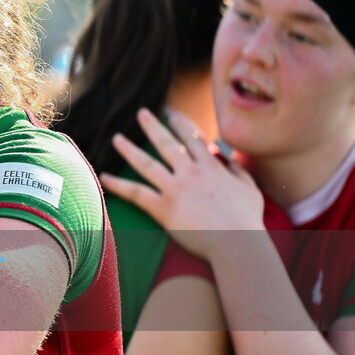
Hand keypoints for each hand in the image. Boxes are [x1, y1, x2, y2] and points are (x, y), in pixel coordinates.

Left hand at [99, 109, 264, 258]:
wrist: (237, 242)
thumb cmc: (247, 219)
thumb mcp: (249, 189)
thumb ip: (238, 171)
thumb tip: (230, 161)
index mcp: (211, 166)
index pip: (192, 137)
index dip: (180, 123)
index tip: (170, 112)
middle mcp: (190, 172)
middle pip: (166, 143)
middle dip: (153, 126)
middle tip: (142, 113)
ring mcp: (175, 189)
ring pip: (146, 163)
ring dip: (129, 149)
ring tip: (116, 138)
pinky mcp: (163, 208)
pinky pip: (135, 193)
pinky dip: (118, 185)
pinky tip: (104, 176)